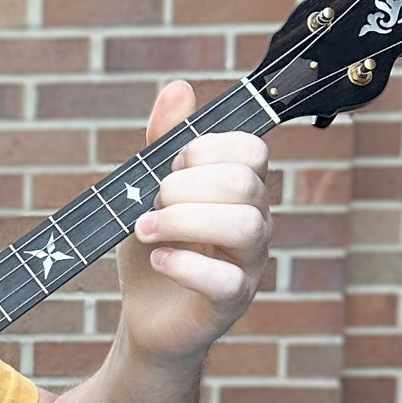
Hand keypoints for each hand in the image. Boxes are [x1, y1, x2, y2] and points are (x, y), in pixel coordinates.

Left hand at [118, 80, 270, 367]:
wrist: (145, 316)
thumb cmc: (154, 245)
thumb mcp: (149, 188)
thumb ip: (163, 140)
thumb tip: (179, 86)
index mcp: (242, 187)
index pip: (251, 149)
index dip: (205, 149)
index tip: (167, 166)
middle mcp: (256, 220)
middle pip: (245, 183)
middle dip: (186, 186)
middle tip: (151, 203)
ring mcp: (250, 263)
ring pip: (246, 227)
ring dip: (183, 221)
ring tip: (145, 231)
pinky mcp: (233, 302)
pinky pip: (227, 280)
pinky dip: (185, 265)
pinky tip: (158, 260)